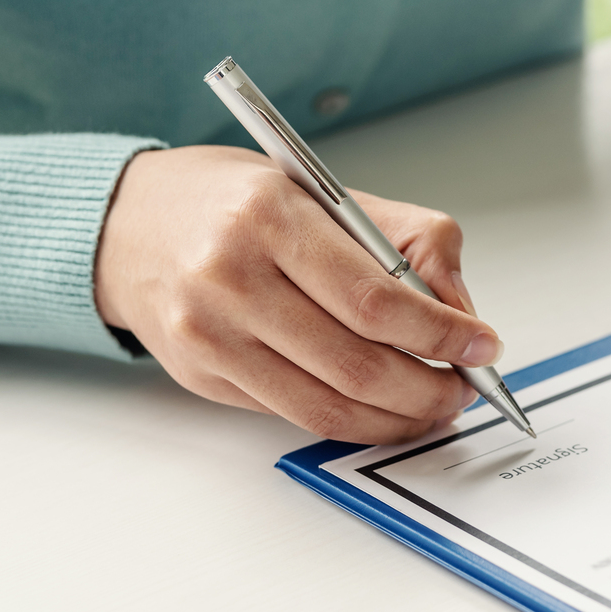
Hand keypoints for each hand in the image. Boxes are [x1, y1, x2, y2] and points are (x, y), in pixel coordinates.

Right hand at [94, 145, 500, 443]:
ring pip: (326, 406)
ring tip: (433, 405)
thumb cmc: (233, 203)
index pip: (373, 298)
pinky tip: (382, 410)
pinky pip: (293, 414)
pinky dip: (351, 421)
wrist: (129, 224)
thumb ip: (406, 239)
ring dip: (396, 418)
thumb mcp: (324, 190)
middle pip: (355, 363)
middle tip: (465, 387)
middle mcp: (230, 279)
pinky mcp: (201, 376)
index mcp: (269, 218)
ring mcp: (209, 336)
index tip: (482, 346)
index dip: (439, 333)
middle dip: (428, 387)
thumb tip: (459, 311)